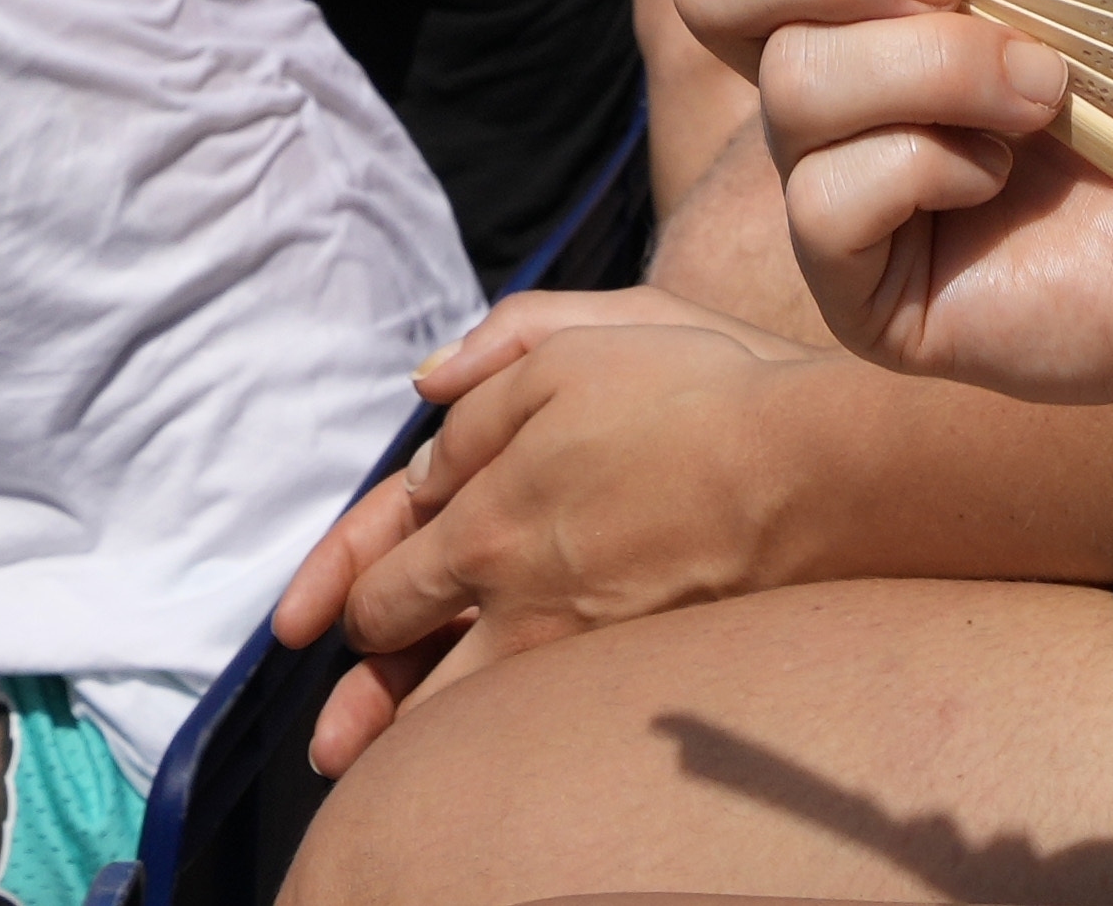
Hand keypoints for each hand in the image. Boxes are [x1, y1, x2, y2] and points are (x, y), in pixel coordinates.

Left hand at [270, 289, 815, 771]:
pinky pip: (537, 720)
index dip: (333, 598)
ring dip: (411, 743)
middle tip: (331, 733)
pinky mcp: (629, 681)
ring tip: (371, 771)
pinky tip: (487, 744)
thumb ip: (482, 370)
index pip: (380, 582)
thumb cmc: (691, 395)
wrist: (808, 474)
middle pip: (409, 675)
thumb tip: (421, 397)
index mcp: (483, 525)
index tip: (304, 625)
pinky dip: (497, 734)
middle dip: (362, 700)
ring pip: (466, 720)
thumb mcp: (570, 343)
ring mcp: (574, 656)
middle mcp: (516, 609)